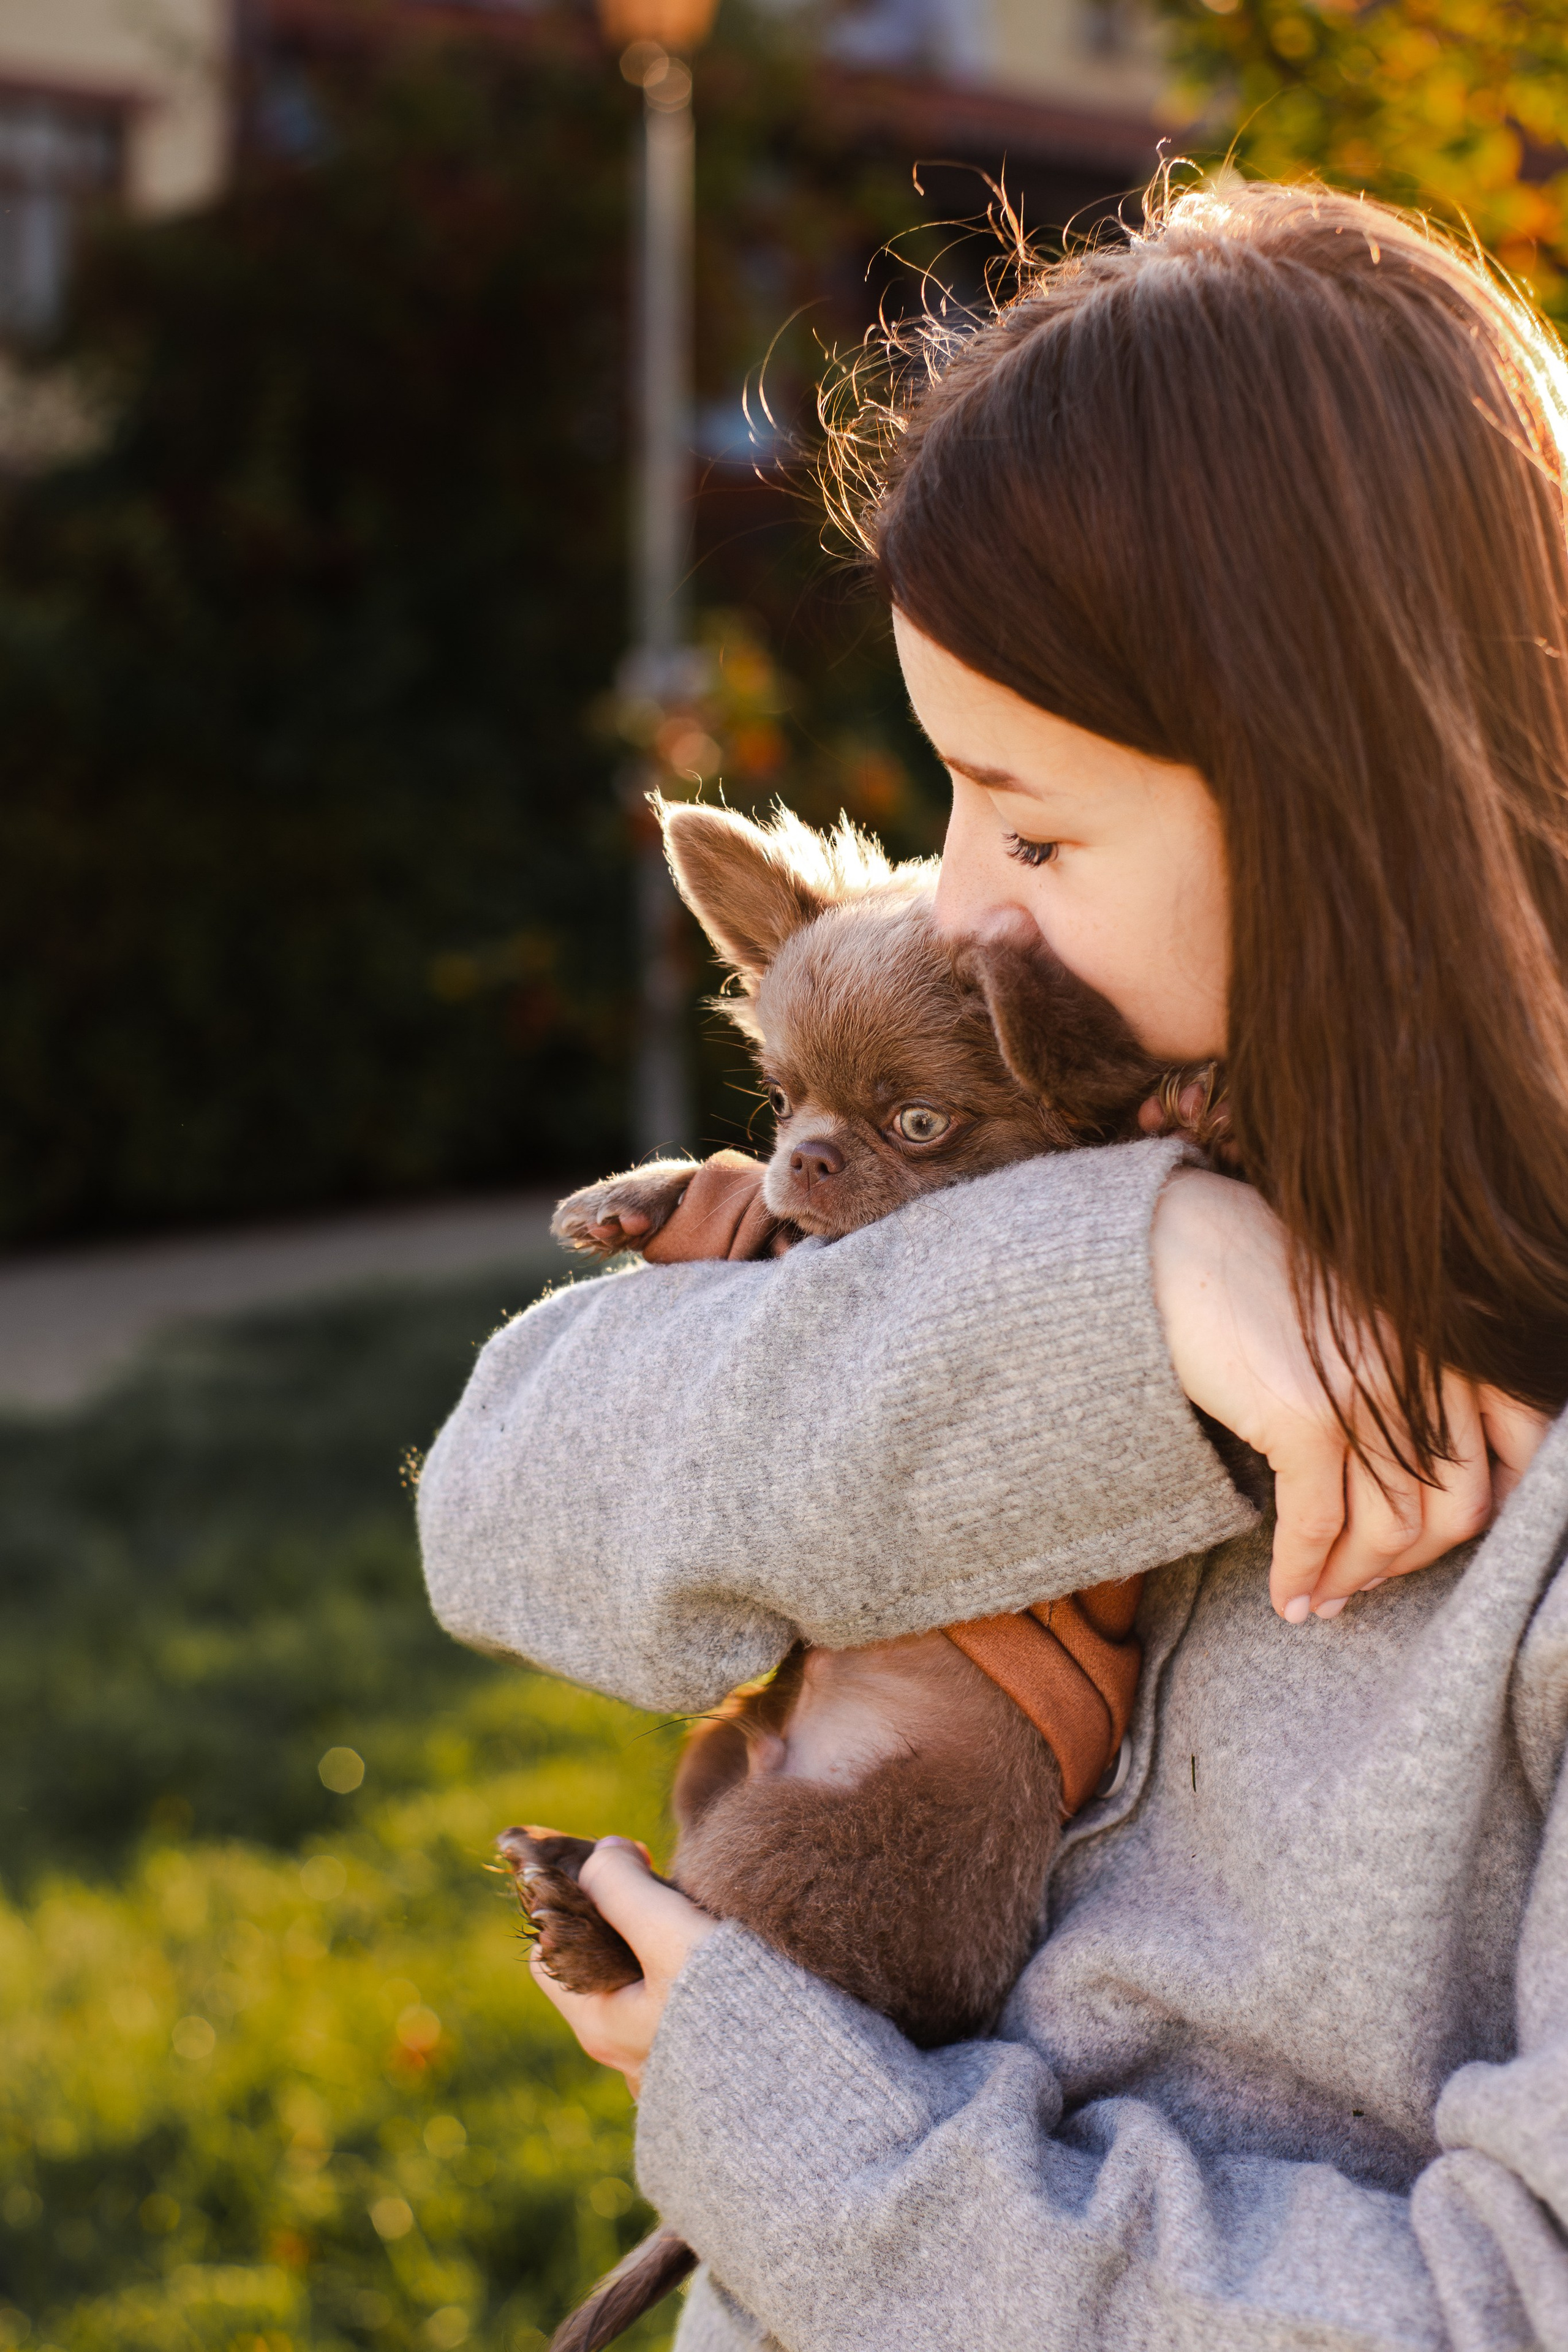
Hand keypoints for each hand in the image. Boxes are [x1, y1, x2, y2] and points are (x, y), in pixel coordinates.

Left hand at [527, 1838, 717, 2097]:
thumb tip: (603, 1854)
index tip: (619, 1867)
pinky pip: (681, 2006)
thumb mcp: (669, 1932)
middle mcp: (625, 2053)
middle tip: (664, 1883)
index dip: (571, 1903)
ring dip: (662, 1942)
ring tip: (701, 1915)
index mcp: (601, 2025)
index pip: (548, 1955)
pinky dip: (691, 1971)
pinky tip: (726, 1955)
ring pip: (643, 1983)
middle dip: (624, 1917)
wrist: (804, 2081)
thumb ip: (622, 1887)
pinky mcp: (706, 2064)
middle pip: (599, 1965)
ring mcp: (667, 2063)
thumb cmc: (732, 2007)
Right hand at [1150, 1170, 1547, 1619]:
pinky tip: (1286, 1594)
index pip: (1516, 1447)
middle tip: (1367, 1584)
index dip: (1488, 1511)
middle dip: (1409, 1565)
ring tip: (1321, 1601)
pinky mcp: (1305, 1420)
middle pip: (1454, 1510)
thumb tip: (1416, 1472)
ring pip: (1387, 1532)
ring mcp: (1369, 1396)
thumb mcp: (1365, 1318)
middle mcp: (1424, 1368)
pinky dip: (1300, 1572)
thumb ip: (1408, 1373)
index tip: (1440, 1539)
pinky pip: (1315, 1527)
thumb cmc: (1264, 1279)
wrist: (1178, 1246)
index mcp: (1450, 1340)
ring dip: (1351, 1582)